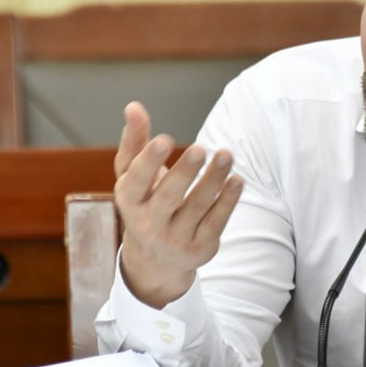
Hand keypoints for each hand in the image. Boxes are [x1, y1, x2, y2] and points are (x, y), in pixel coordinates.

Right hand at [113, 102, 242, 308]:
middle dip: (184, 173)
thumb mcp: (132, 176)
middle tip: (199, 148)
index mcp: (129, 202)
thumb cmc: (144, 202)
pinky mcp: (200, 248)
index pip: (136, 182)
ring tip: (225, 154)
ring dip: (213, 180)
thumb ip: (134, 141)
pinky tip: (237, 179)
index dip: (149, 161)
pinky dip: (227, 201)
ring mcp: (175, 239)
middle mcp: (149, 224)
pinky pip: (216, 222)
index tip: (164, 139)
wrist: (155, 260)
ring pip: (197, 208)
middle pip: (168, 197)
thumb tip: (134, 106)